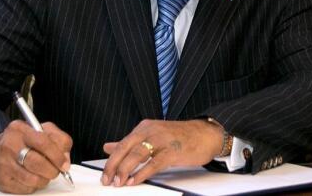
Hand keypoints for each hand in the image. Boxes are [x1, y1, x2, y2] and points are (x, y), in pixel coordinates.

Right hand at [0, 120, 72, 193]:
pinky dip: (34, 185)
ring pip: (33, 179)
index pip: (43, 143)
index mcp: (20, 129)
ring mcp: (4, 164)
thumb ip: (58, 139)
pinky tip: (31, 176)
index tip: (64, 164)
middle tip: (56, 170)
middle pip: (38, 163)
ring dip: (44, 179)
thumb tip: (65, 158)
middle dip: (52, 170)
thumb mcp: (41, 130)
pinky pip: (26, 188)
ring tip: (43, 173)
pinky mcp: (3, 180)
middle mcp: (9, 145)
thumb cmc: (21, 141)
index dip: (58, 156)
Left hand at [101, 119, 221, 185]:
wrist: (206, 134)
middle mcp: (151, 131)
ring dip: (125, 170)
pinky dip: (142, 173)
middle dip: (114, 166)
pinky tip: (135, 181)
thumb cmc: (179, 137)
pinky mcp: (173, 151)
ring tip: (119, 183)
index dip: (112, 160)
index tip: (105, 174)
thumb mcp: (151, 136)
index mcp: (144, 127)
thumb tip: (108, 147)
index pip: (122, 144)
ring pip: (138, 154)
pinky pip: (154, 163)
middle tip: (107, 180)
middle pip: (126, 148)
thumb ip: (130, 143)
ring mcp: (162, 140)